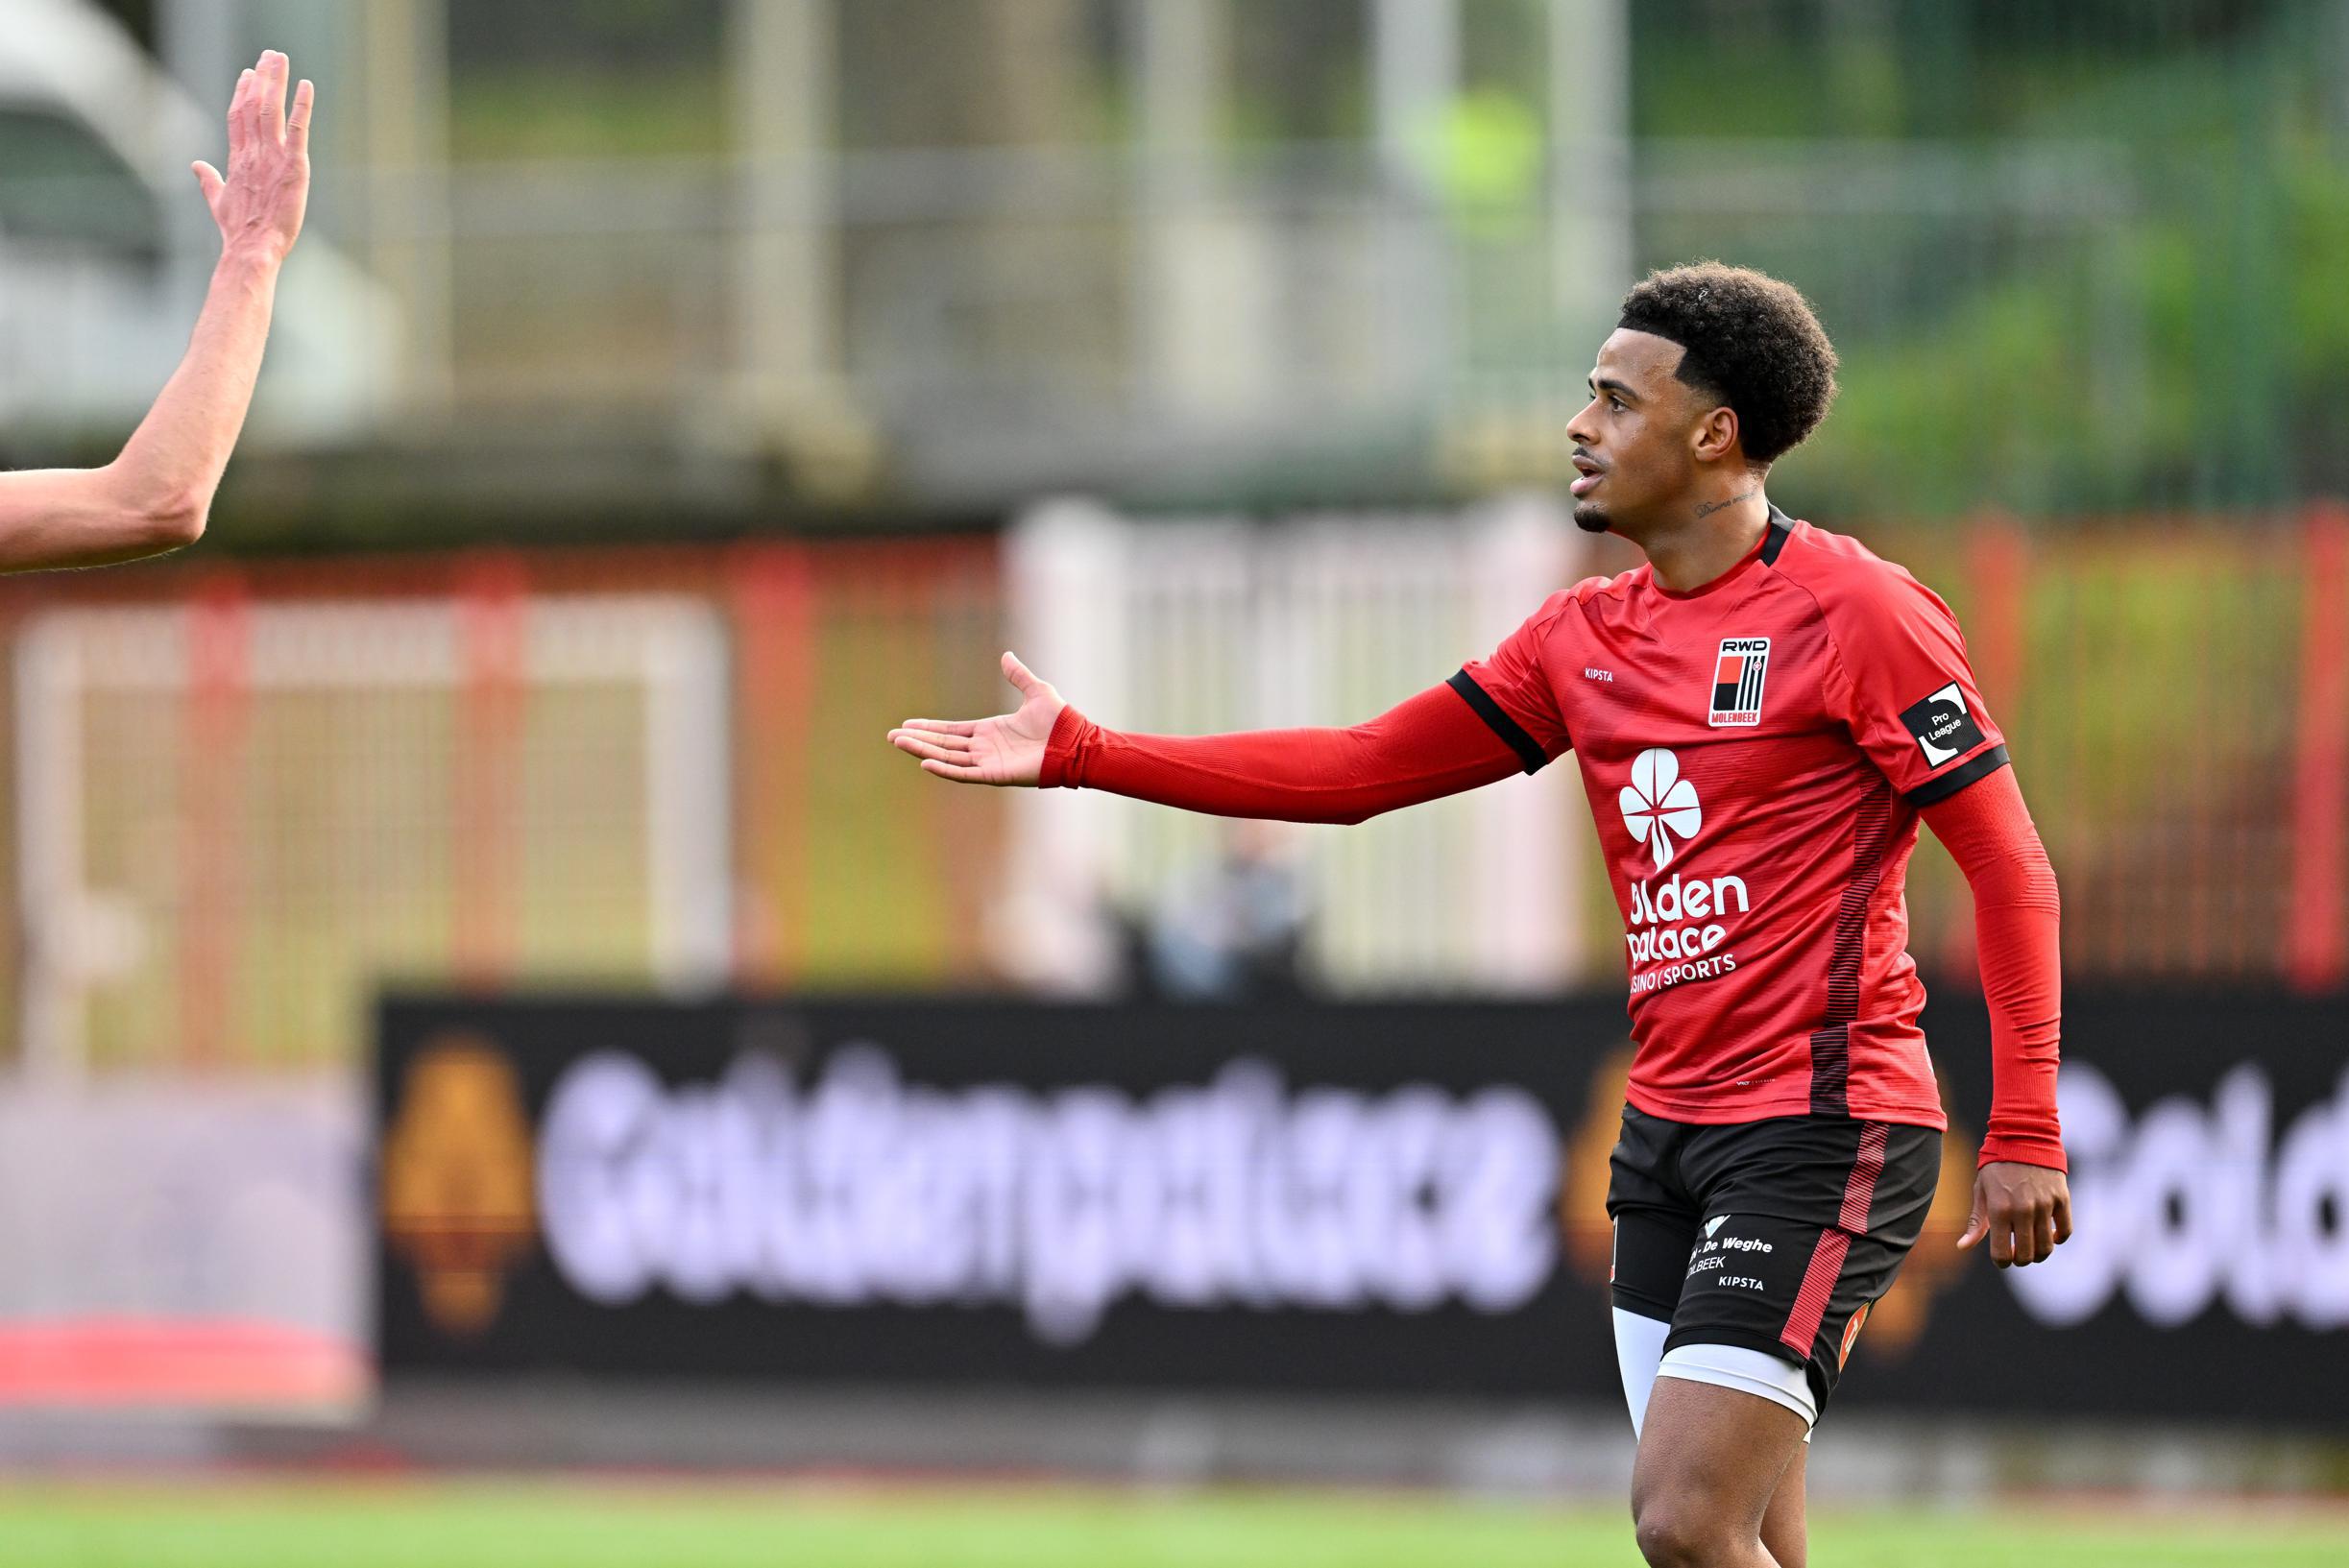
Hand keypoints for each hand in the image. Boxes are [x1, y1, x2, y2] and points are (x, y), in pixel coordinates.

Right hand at [193, 50, 312, 265]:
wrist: (252, 247)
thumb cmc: (237, 230)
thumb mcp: (217, 200)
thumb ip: (208, 180)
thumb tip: (195, 166)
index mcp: (238, 159)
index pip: (238, 117)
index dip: (243, 93)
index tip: (248, 74)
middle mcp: (253, 153)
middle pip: (254, 106)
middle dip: (262, 79)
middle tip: (269, 55)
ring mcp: (272, 158)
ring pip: (271, 110)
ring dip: (276, 83)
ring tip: (280, 58)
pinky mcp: (294, 167)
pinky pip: (299, 130)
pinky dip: (302, 107)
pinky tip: (306, 86)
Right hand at [886, 652, 1067, 785]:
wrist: (1076, 743)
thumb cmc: (1060, 721)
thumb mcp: (1036, 691)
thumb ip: (1018, 675)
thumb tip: (1006, 655)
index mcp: (990, 730)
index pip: (951, 730)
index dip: (929, 728)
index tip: (906, 725)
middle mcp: (985, 748)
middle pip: (943, 744)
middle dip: (917, 740)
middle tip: (891, 736)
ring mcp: (988, 762)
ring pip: (948, 757)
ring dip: (923, 750)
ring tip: (899, 743)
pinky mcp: (995, 774)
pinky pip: (964, 773)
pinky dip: (945, 769)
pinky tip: (925, 762)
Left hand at [1957, 1160, 2071, 1267]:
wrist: (2023, 1138)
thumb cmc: (1997, 1167)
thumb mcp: (1981, 1191)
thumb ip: (1975, 1222)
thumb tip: (1962, 1247)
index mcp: (1999, 1210)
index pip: (2002, 1254)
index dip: (2001, 1261)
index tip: (2001, 1258)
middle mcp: (2023, 1210)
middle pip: (2026, 1255)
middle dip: (2020, 1260)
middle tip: (2017, 1253)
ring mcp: (2044, 1205)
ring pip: (2047, 1248)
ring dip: (2039, 1254)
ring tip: (2032, 1247)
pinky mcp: (2062, 1199)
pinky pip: (2065, 1231)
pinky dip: (2058, 1239)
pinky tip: (2049, 1235)